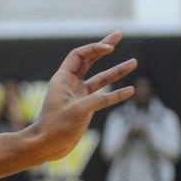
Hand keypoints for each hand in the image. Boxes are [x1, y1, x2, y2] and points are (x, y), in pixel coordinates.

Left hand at [26, 32, 137, 162]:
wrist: (46, 146)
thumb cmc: (54, 127)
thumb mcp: (76, 112)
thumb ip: (96, 101)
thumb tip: (118, 93)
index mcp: (62, 79)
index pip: (79, 55)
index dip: (94, 48)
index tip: (110, 48)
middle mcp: (70, 84)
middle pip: (89, 60)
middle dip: (104, 47)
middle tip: (119, 35)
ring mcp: (79, 96)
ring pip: (100, 79)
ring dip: (116, 71)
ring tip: (134, 63)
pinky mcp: (85, 108)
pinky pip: (104, 97)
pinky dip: (116, 93)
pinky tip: (130, 90)